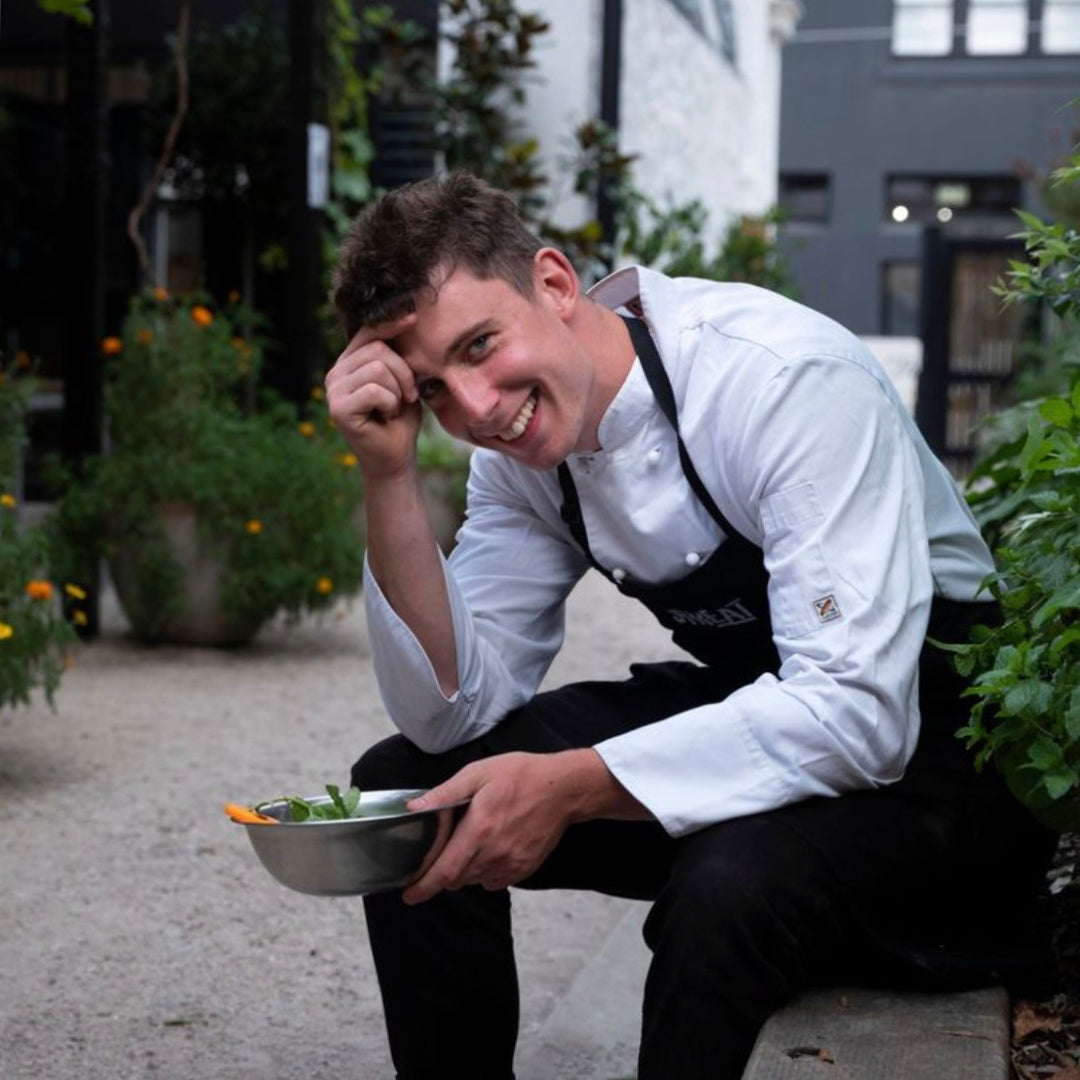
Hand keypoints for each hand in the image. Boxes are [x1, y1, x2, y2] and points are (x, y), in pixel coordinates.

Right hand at [324, 311, 421, 479]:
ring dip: (397, 391)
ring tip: (393, 407)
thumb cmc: (400, 418)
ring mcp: (333, 390)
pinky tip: (385, 416)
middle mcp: (336, 373)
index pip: (369, 331)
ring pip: (378, 369)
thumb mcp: (403, 380)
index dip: (391, 323)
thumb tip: (407, 317)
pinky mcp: (338, 408)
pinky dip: (390, 404)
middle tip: (407, 395)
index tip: (413, 317)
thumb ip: (397, 355)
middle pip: (378, 349)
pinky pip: (375, 390)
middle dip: (404, 372)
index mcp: (349, 362)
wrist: (395, 456)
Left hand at [401, 752, 585, 903]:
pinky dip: (485, 871)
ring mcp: (512, 864)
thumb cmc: (521, 775)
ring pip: (475, 880)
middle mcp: (495, 854)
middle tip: (441, 852)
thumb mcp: (478, 773)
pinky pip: (495, 880)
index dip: (424, 887)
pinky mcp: (525, 869)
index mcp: (480, 830)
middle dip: (443, 872)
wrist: (564, 788)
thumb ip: (445, 794)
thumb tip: (414, 808)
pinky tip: (490, 848)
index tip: (409, 895)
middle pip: (457, 879)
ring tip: (469, 843)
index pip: (445, 872)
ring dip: (464, 870)